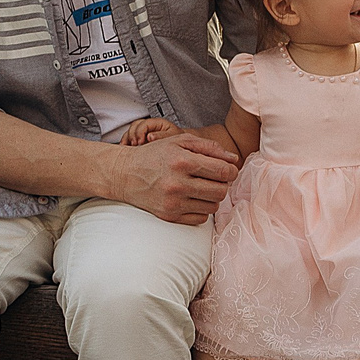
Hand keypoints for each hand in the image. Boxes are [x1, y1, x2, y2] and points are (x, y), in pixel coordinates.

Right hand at [106, 131, 240, 224]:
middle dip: (223, 184)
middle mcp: (178, 184)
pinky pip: (201, 218)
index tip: (227, 170)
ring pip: (213, 206)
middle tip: (214, 178)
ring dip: (212, 197)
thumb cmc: (155, 155)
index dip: (231, 171)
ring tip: (201, 187)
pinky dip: (201, 209)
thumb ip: (210, 147)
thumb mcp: (180, 141)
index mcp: (183, 161)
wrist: (125, 174)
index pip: (224, 172)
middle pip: (221, 191)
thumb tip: (234, 160)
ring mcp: (173, 203)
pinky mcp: (169, 216)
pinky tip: (191, 198)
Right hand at [119, 117, 179, 147]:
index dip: (140, 132)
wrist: (181, 147)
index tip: (140, 142)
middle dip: (132, 135)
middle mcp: (149, 127)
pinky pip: (129, 139)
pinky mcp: (140, 140)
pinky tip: (125, 148)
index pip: (144, 123)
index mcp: (158, 123)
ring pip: (130, 131)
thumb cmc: (178, 141)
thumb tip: (150, 137)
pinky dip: (126, 143)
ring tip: (129, 147)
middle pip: (135, 126)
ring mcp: (144, 133)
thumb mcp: (173, 137)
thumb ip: (162, 136)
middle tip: (134, 145)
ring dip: (127, 139)